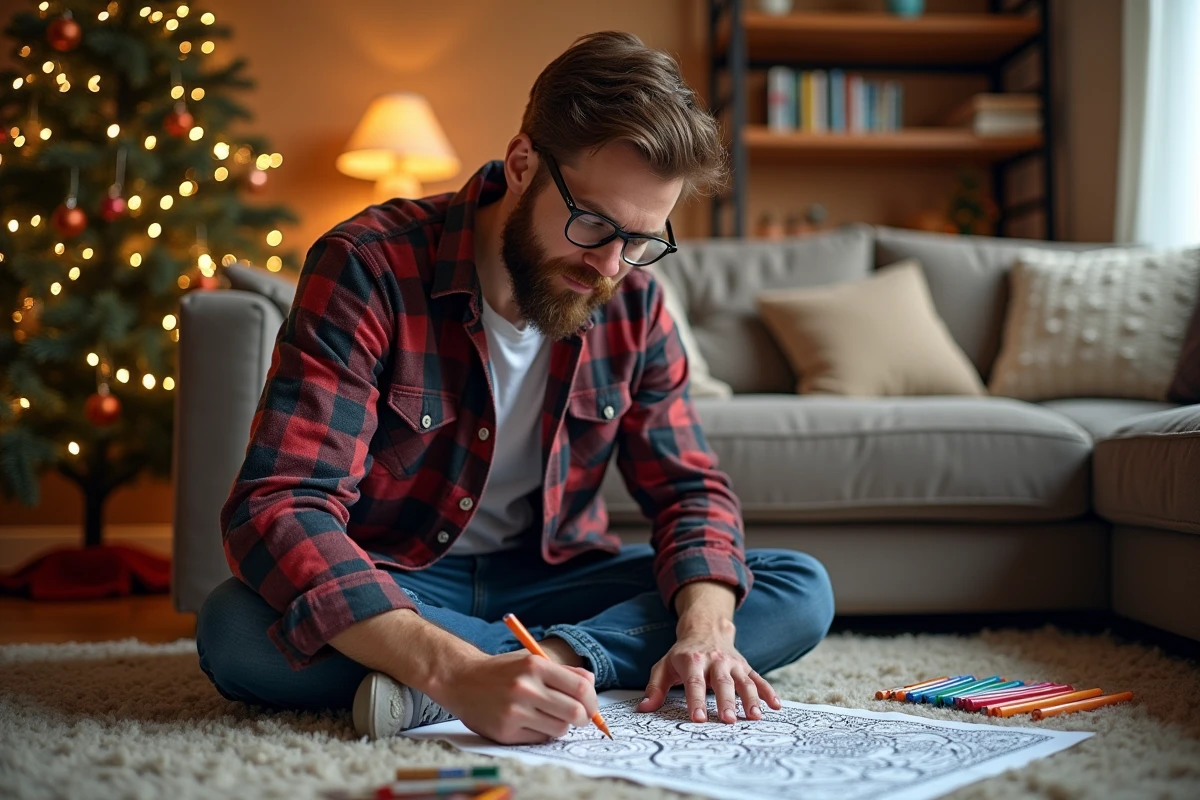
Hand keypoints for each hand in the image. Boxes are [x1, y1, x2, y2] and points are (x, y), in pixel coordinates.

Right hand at [437, 651, 599, 743]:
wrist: (461, 680)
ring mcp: (514, 711)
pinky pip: (540, 738)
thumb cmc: (502, 671)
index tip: (591, 705)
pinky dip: (542, 732)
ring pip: (560, 728)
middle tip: (579, 717)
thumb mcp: (531, 660)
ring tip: (550, 716)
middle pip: (575, 712)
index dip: (592, 700)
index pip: (581, 687)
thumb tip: (591, 684)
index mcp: (535, 665)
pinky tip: (531, 722)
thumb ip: (563, 672)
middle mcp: (525, 687)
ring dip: (561, 725)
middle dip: (583, 717)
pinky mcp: (505, 731)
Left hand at [638, 620, 780, 723]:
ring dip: (751, 699)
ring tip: (755, 717)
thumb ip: (655, 688)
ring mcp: (733, 663)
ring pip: (744, 681)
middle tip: (728, 720)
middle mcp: (715, 661)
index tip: (698, 719)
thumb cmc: (682, 654)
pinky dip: (769, 692)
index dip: (696, 701)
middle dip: (726, 701)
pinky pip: (759, 679)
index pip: (694, 683)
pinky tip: (776, 706)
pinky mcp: (745, 666)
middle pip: (722, 683)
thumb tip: (644, 708)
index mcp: (692, 661)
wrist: (705, 627)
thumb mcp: (664, 666)